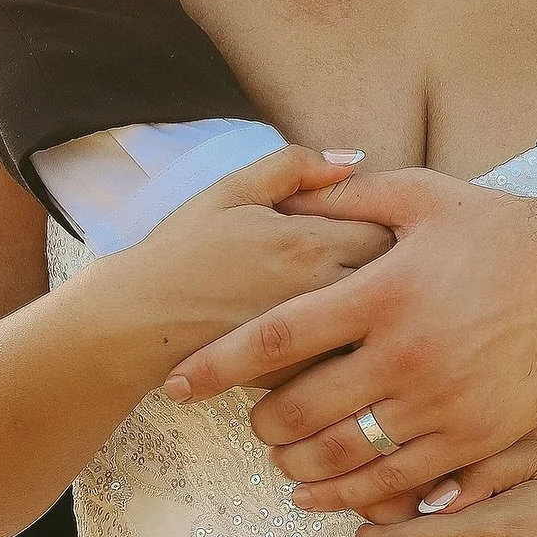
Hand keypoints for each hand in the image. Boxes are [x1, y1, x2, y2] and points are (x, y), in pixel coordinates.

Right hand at [80, 146, 393, 378]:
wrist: (138, 322)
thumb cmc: (183, 249)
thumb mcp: (233, 189)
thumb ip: (295, 166)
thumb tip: (350, 159)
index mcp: (309, 241)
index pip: (388, 225)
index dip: (393, 219)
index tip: (384, 217)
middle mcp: (320, 292)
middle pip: (395, 276)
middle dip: (397, 263)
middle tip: (388, 255)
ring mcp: (313, 341)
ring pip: (380, 323)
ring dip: (382, 306)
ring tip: (373, 292)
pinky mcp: (300, 376)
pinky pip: (350, 360)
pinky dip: (355, 343)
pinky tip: (344, 330)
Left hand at [161, 168, 536, 511]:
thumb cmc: (497, 226)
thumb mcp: (419, 194)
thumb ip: (347, 201)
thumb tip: (288, 199)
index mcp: (384, 291)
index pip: (281, 336)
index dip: (221, 364)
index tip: (181, 382)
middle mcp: (406, 353)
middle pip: (303, 408)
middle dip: (260, 421)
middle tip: (248, 419)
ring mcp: (441, 403)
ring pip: (345, 456)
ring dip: (299, 464)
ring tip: (280, 458)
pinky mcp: (473, 438)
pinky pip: (397, 482)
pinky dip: (353, 494)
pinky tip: (327, 493)